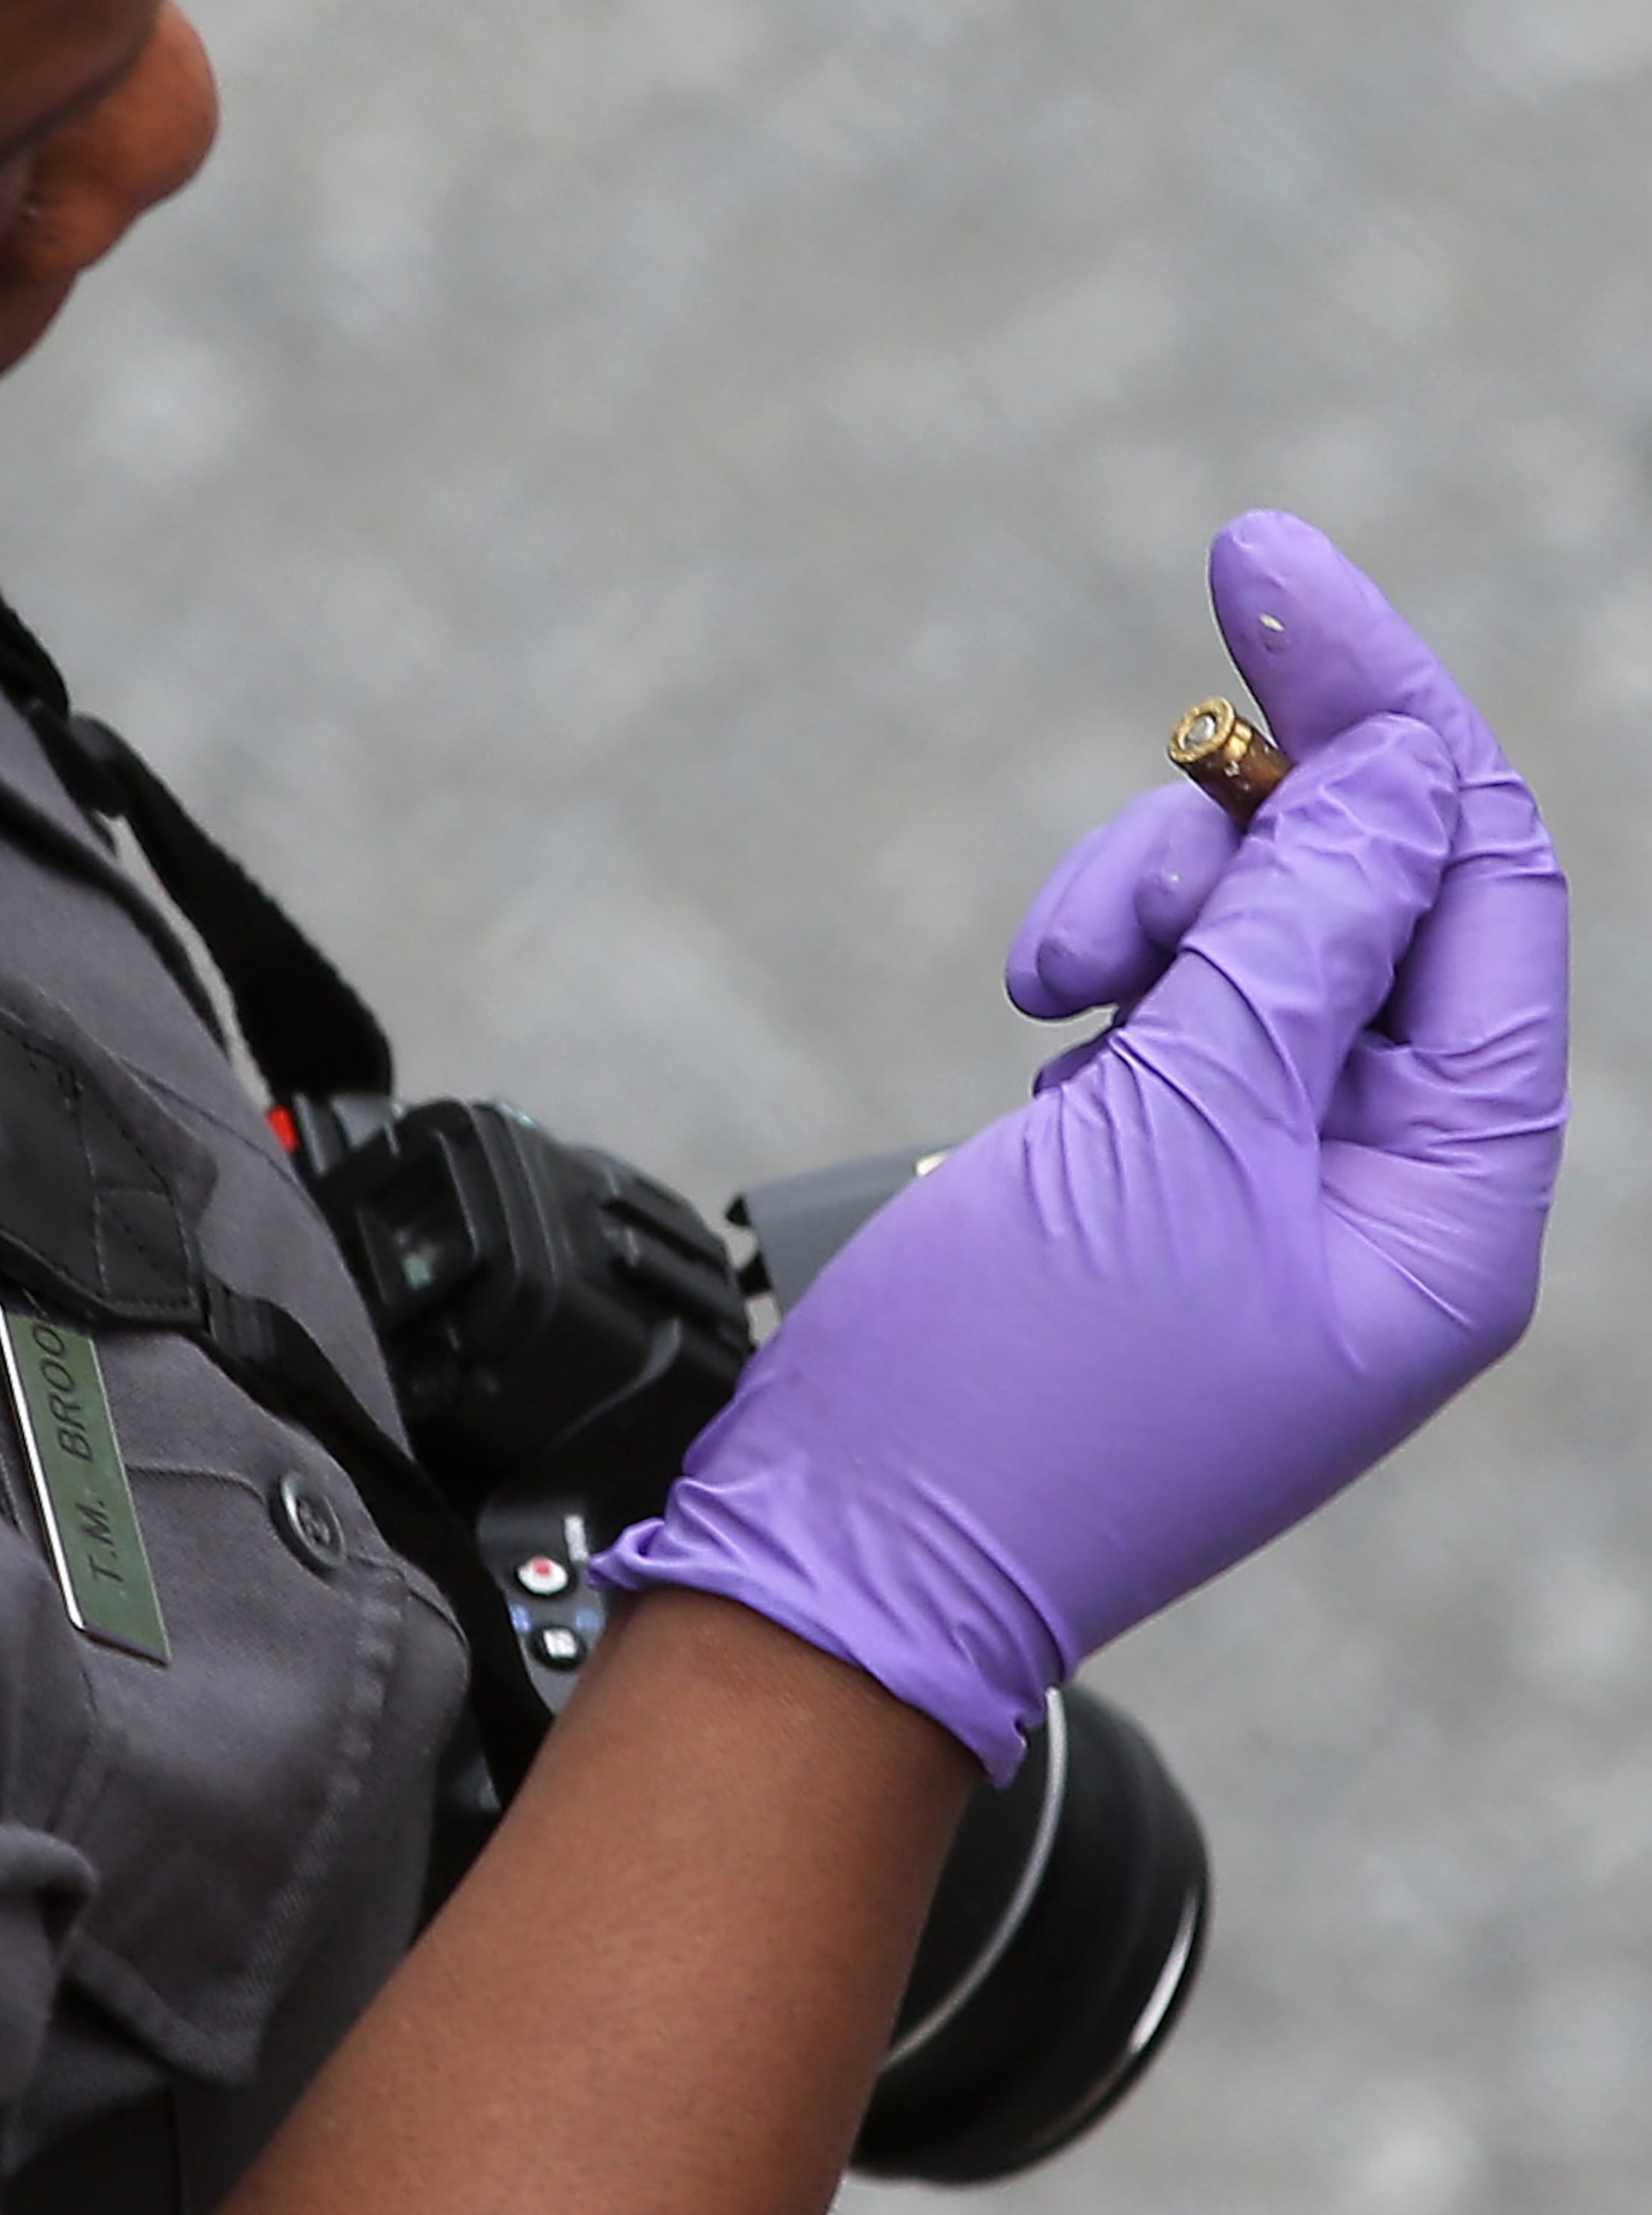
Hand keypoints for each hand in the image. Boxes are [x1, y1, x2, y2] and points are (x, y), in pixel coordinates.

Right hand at [597, 512, 1568, 1775]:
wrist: (839, 1559)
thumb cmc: (1005, 1388)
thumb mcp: (1171, 1128)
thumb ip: (1300, 927)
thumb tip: (1395, 759)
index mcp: (1448, 1204)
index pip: (1474, 882)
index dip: (1383, 709)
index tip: (1261, 564)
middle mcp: (1383, 1195)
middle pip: (1365, 901)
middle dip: (1233, 841)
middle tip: (1115, 855)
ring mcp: (1266, 1196)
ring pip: (1251, 948)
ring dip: (1148, 916)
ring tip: (1042, 988)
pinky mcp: (1155, 1195)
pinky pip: (1173, 1026)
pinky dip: (1107, 996)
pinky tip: (1046, 1041)